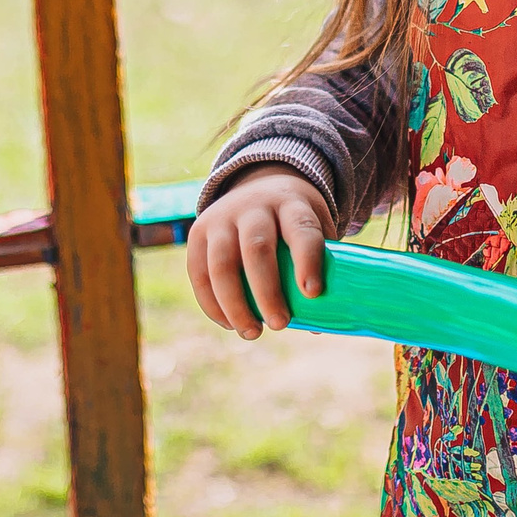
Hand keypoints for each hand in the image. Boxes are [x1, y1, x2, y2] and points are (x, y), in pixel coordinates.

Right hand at [185, 164, 331, 338]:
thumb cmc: (293, 220)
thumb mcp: (314, 227)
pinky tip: (229, 324)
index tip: (313, 293)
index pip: (301, 229)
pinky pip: (199, 273)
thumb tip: (316, 327)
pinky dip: (212, 304)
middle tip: (280, 325)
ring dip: (235, 305)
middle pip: (257, 249)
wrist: (259, 184)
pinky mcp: (198, 232)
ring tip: (252, 332)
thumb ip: (318, 269)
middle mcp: (254, 206)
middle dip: (267, 292)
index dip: (307, 260)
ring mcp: (222, 217)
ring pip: (222, 264)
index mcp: (291, 203)